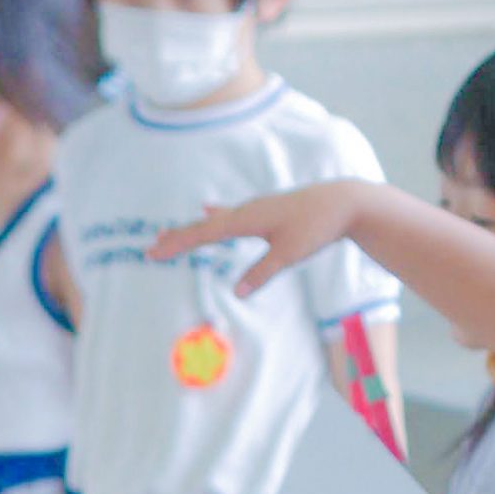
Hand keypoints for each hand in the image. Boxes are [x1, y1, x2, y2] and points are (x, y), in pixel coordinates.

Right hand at [145, 178, 368, 298]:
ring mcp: (255, 208)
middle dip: (177, 238)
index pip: (204, 233)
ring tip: (169, 233)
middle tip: (151, 249)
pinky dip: (214, 215)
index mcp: (247, 219)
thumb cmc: (317, 226)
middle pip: (203, 226)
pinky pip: (230, 213)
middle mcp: (246, 210)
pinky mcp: (264, 210)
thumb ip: (261, 273)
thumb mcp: (289, 254)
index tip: (155, 252)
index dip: (178, 244)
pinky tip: (207, 208)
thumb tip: (236, 292)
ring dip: (191, 229)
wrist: (343, 202)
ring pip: (214, 220)